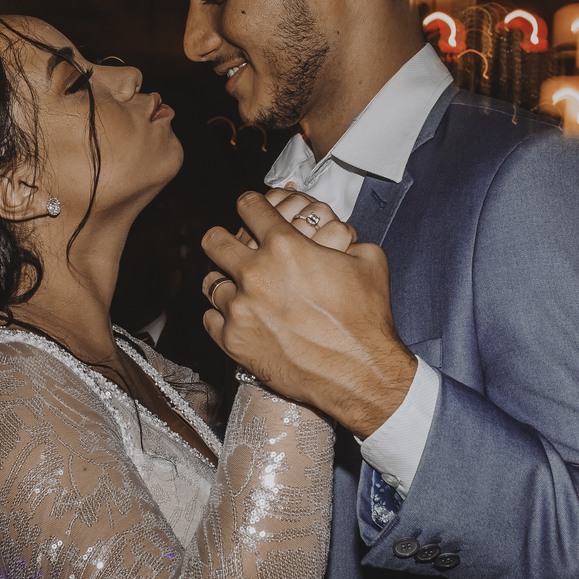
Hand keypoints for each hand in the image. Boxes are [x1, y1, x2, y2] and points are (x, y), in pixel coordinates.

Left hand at [202, 191, 416, 436]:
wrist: (360, 373)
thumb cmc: (366, 320)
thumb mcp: (368, 261)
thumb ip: (345, 239)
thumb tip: (336, 237)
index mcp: (285, 246)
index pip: (249, 206)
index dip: (251, 204)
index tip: (251, 210)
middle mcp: (256, 273)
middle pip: (214, 240)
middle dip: (223, 239)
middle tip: (232, 247)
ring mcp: (240, 308)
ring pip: (210, 282)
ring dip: (224, 282)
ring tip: (239, 288)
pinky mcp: (234, 341)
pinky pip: (210, 318)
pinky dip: (221, 316)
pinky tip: (238, 316)